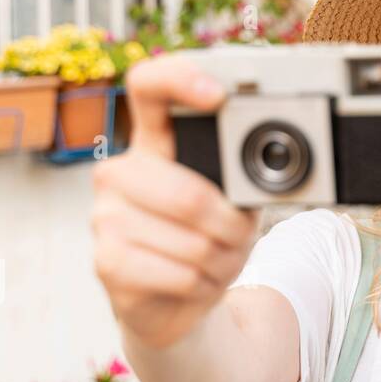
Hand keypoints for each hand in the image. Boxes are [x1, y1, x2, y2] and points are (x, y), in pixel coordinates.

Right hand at [91, 54, 256, 348]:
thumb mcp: (235, 200)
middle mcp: (120, 171)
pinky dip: (203, 284)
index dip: (180, 79)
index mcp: (154, 142)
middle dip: (230, 227)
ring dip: (222, 260)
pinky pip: (178, 273)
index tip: (217, 95)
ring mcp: (105, 215)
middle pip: (187, 193)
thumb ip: (243, 177)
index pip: (149, 87)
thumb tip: (275, 164)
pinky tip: (196, 282)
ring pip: (190, 240)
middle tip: (239, 238)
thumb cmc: (210, 239)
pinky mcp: (105, 260)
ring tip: (217, 261)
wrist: (180, 302)